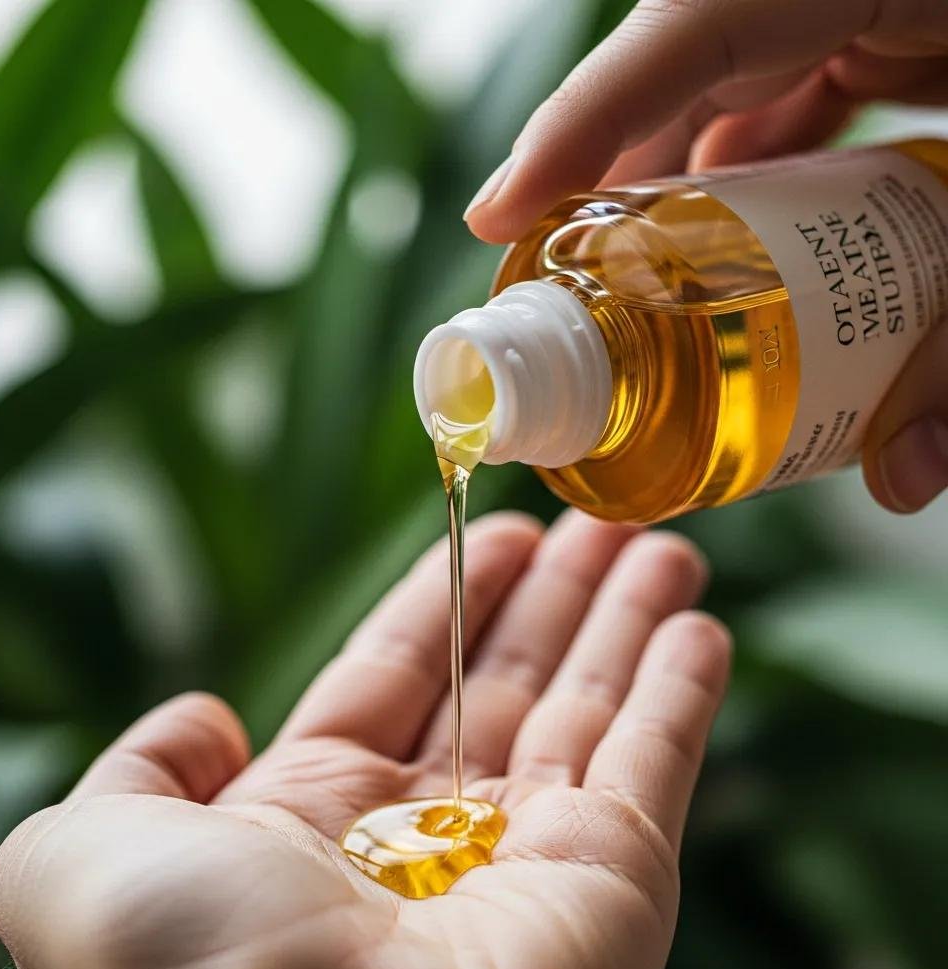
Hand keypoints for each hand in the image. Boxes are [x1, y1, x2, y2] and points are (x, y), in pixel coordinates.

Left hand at [0, 510, 728, 968]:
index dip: (447, 596)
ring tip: (662, 546)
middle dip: (554, 597)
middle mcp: (429, 835)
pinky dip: (681, 695)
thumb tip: (206, 718)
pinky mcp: (616, 885)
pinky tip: (698, 627)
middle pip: (505, 679)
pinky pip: (655, 766)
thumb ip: (138, 772)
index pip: (400, 671)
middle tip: (596, 521)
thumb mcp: (88, 853)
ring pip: (588, 708)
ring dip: (626, 623)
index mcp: (317, 818)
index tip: (497, 532)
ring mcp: (530, 861)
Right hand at [463, 0, 947, 513]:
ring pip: (733, 88)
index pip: (696, 24)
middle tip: (574, 287)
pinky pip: (786, 90)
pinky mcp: (889, 27)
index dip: (583, 123)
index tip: (500, 217)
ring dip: (692, 191)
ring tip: (659, 291)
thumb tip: (905, 485)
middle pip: (690, 71)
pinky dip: (758, 170)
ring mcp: (870, 1)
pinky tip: (752, 245)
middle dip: (624, 184)